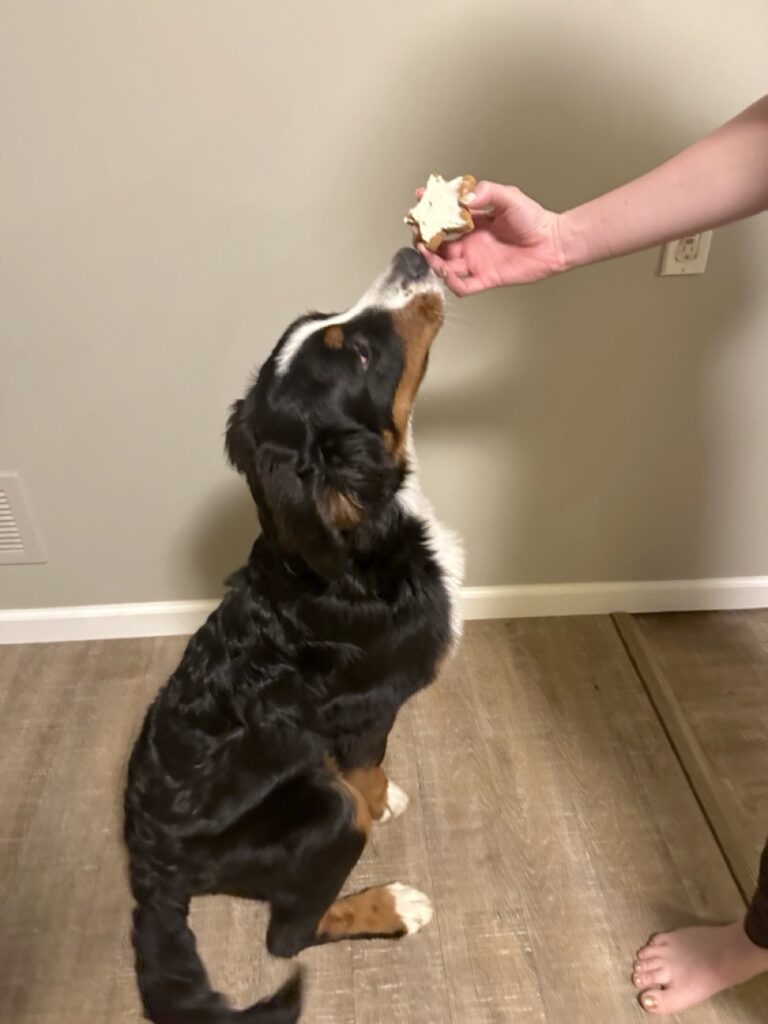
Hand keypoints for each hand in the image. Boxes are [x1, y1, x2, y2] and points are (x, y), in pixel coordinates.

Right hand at [416, 181, 566, 295]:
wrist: (552, 242)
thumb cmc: (534, 219)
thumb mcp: (509, 196)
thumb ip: (487, 192)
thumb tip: (465, 196)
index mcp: (473, 223)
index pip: (444, 218)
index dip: (431, 210)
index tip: (420, 200)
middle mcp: (471, 243)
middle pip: (439, 245)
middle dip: (425, 239)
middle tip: (418, 233)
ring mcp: (477, 262)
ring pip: (445, 266)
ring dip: (433, 261)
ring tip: (427, 253)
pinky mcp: (485, 278)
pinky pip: (463, 286)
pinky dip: (451, 283)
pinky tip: (446, 273)